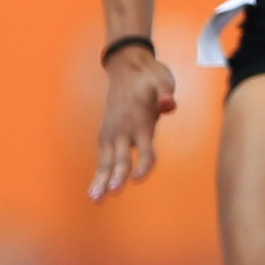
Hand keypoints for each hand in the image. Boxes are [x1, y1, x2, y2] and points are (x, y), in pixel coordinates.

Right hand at [89, 45, 179, 201]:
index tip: (138, 179)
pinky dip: (99, 171)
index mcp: (139, 120)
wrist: (127, 66)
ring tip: (95, 198)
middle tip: (110, 194)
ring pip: (107, 159)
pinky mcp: (106, 131)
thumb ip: (165, 94)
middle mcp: (123, 128)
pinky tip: (95, 186)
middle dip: (115, 176)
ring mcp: (112, 130)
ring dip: (101, 178)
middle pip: (120, 157)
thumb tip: (169, 104)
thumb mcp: (163, 81)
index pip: (144, 148)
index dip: (143, 164)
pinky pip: (103, 155)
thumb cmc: (150, 76)